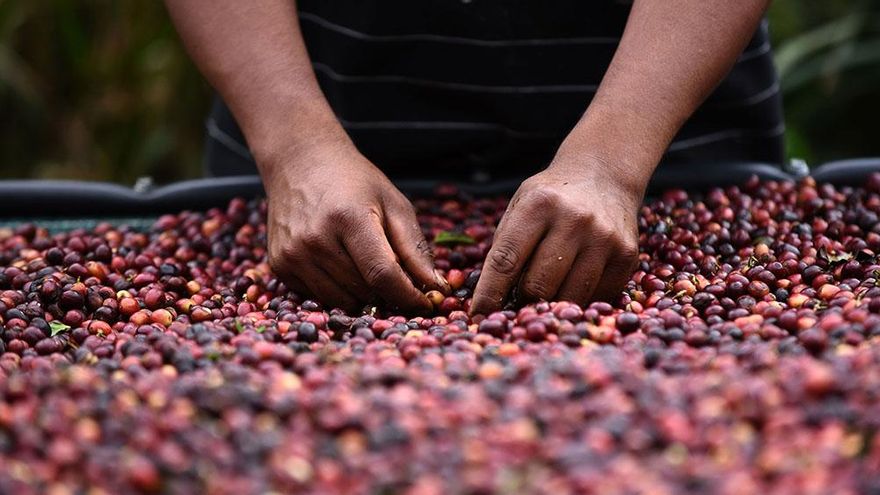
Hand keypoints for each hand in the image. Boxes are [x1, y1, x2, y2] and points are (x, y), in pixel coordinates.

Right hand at [262, 142, 447, 311]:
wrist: (300, 163)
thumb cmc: (354, 182)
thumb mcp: (393, 204)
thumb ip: (415, 248)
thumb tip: (436, 288)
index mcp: (348, 218)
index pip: (382, 274)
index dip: (408, 296)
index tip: (426, 304)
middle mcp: (315, 239)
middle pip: (364, 290)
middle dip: (388, 292)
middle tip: (396, 277)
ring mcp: (293, 254)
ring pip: (342, 300)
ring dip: (363, 294)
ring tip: (365, 264)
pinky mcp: (279, 265)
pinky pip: (319, 297)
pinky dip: (337, 290)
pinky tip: (338, 261)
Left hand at [470, 156, 643, 313]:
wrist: (603, 176)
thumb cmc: (551, 198)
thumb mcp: (520, 206)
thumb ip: (505, 247)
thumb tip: (489, 301)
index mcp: (539, 205)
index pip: (506, 260)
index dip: (490, 294)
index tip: (478, 316)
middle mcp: (574, 220)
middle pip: (538, 286)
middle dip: (523, 301)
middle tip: (518, 302)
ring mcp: (604, 238)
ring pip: (569, 298)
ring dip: (551, 306)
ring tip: (544, 298)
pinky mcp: (626, 256)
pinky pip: (596, 298)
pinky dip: (579, 301)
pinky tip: (572, 287)